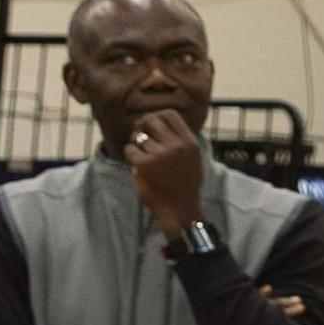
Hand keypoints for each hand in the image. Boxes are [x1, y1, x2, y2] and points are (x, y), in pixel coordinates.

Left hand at [121, 105, 209, 232]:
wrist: (180, 210)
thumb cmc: (185, 184)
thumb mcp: (193, 158)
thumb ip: (181, 140)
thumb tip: (161, 118)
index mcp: (189, 143)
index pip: (170, 114)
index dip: (157, 116)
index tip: (152, 125)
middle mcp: (176, 146)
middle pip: (151, 120)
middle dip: (142, 126)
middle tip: (141, 137)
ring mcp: (160, 155)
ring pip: (138, 136)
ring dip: (136, 144)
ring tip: (142, 155)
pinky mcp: (144, 165)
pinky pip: (130, 149)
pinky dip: (131, 156)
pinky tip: (139, 166)